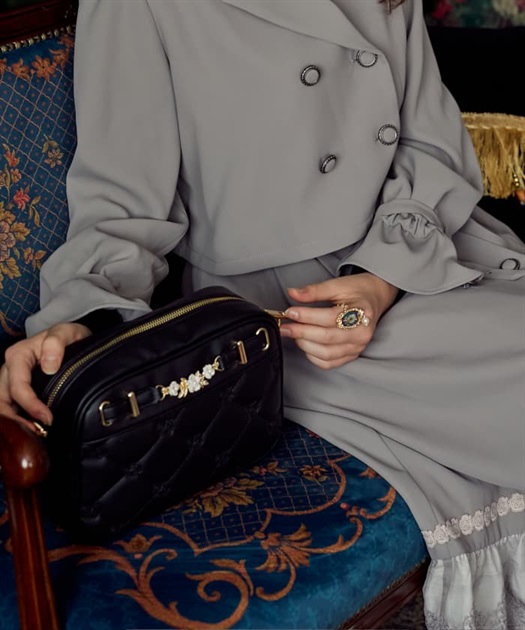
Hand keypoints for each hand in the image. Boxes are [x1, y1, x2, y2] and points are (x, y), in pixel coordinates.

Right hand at [0, 323, 90, 431]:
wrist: (72, 339)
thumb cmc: (68, 336)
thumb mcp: (67, 332)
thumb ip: (56, 343)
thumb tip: (49, 366)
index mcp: (18, 355)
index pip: (18, 386)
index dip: (30, 405)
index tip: (48, 419)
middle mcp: (10, 368)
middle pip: (2, 400)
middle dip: (16, 420)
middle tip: (37, 433)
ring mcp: (11, 379)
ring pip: (3, 405)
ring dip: (15, 422)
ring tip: (35, 434)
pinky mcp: (17, 388)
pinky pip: (11, 406)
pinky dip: (18, 419)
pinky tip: (32, 429)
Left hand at [280, 273, 398, 369]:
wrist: (374, 298)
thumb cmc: (357, 291)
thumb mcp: (338, 284)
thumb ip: (315, 290)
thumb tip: (293, 293)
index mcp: (361, 313)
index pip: (329, 318)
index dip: (306, 316)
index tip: (289, 312)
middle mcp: (361, 333)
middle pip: (326, 338)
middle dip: (301, 332)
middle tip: (285, 326)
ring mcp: (357, 347)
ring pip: (326, 354)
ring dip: (305, 345)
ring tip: (294, 333)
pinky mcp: (351, 355)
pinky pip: (329, 363)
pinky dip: (313, 357)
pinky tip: (305, 344)